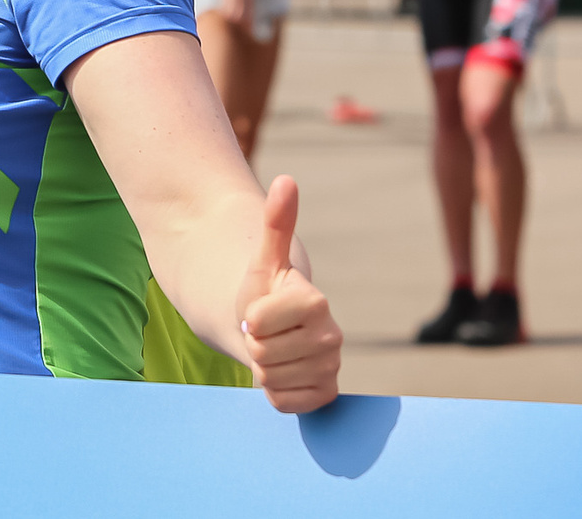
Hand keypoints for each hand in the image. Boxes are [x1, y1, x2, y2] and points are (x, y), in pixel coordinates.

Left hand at [238, 175, 341, 412]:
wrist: (274, 329)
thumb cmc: (265, 292)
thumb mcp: (264, 259)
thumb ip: (275, 222)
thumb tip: (286, 179)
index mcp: (316, 302)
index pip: (258, 322)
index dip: (249, 318)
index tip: (260, 311)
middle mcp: (332, 338)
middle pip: (262, 353)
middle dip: (254, 343)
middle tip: (266, 332)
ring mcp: (331, 369)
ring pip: (270, 378)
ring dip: (262, 366)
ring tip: (274, 349)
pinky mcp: (326, 396)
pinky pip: (283, 401)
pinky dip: (274, 390)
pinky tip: (283, 371)